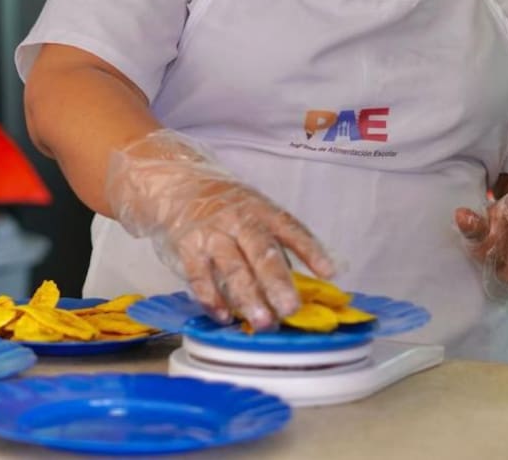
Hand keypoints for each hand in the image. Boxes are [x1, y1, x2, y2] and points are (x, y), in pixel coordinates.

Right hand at [107, 129, 334, 329]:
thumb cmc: (225, 206)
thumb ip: (274, 244)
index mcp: (261, 209)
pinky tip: (224, 317)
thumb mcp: (254, 211)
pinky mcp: (187, 246)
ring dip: (248, 296)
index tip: (330, 272)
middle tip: (291, 309)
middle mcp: (238, 219)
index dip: (310, 250)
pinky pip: (199, 275)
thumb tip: (304, 283)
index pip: (291, 228)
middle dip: (277, 282)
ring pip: (232, 267)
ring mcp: (212, 233)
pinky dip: (212, 298)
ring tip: (262, 322)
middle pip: (261, 251)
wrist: (177, 185)